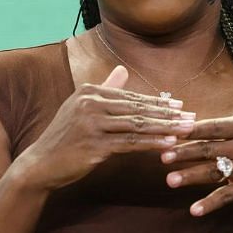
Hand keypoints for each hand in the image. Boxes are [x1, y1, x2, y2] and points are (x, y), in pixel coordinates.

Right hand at [17, 66, 195, 190]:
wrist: (40, 163)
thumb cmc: (66, 136)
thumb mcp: (82, 107)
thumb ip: (105, 88)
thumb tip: (122, 69)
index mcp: (90, 91)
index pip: (132, 97)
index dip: (158, 102)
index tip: (181, 106)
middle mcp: (90, 103)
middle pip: (138, 109)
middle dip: (168, 114)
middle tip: (192, 117)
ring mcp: (91, 124)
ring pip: (138, 125)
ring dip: (166, 128)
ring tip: (187, 129)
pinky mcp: (94, 145)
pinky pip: (130, 142)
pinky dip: (152, 143)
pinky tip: (170, 144)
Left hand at [162, 55, 232, 216]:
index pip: (217, 126)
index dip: (194, 128)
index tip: (174, 128)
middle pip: (208, 149)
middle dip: (184, 152)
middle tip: (162, 154)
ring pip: (213, 173)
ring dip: (190, 176)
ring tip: (170, 180)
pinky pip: (227, 197)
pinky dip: (210, 204)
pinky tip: (194, 210)